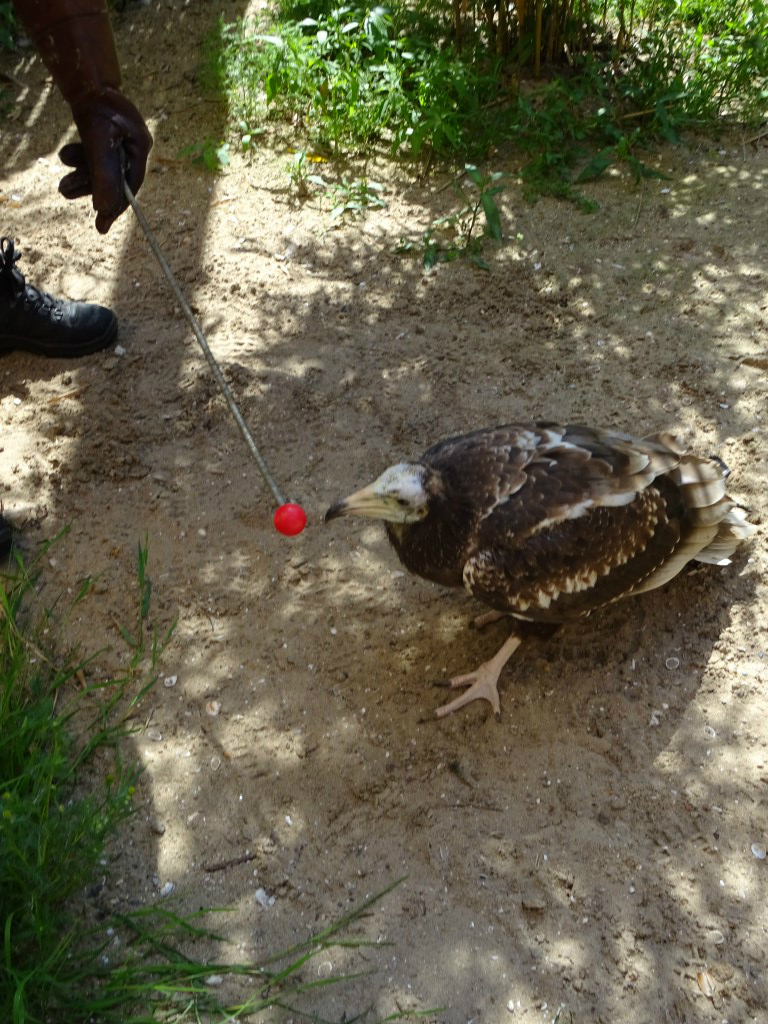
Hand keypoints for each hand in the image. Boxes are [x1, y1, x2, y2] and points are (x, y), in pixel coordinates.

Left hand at [58, 87, 152, 233]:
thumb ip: (103, 177)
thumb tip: (104, 209)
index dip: (115, 207)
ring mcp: (121, 141)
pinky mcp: (109, 135)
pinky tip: (66, 157)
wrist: (87, 78)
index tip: (101, 226)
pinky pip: (96, 156)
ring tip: (62, 182)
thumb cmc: (96, 106)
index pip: (129, 186)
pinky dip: (81, 160)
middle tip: (67, 194)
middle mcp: (134, 146)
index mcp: (140, 147)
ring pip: (102, 168)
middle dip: (89, 188)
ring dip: (81, 175)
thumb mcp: (98, 143)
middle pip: (114, 178)